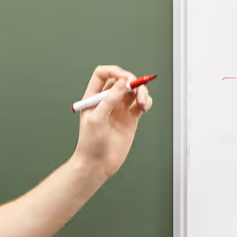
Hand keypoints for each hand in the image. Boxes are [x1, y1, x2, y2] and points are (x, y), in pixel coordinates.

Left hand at [73, 64, 152, 181]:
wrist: (97, 164)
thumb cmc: (90, 144)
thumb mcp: (96, 119)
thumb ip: (109, 100)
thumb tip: (121, 83)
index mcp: (93, 97)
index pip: (103, 74)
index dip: (114, 72)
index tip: (124, 78)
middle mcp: (107, 101)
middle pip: (121, 80)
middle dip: (132, 81)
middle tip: (136, 87)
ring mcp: (119, 109)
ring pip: (134, 91)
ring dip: (142, 91)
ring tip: (142, 102)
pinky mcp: (130, 119)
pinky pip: (141, 104)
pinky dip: (146, 102)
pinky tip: (144, 107)